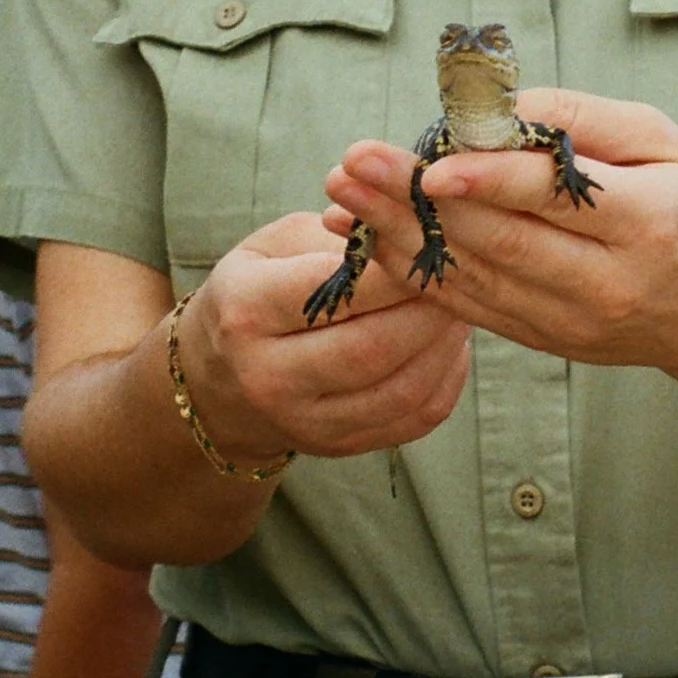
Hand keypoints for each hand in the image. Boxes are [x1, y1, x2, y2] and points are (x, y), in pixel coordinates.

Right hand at [178, 210, 471, 464]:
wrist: (220, 376)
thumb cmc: (258, 289)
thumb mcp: (276, 245)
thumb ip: (337, 235)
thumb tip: (408, 231)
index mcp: (246, 311)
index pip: (333, 292)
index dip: (393, 270)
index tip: (430, 244)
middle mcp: (268, 376)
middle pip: (372, 348)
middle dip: (427, 310)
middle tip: (458, 276)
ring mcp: (304, 422)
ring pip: (401, 390)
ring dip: (444, 345)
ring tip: (458, 306)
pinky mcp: (339, 446)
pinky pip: (414, 418)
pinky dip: (446, 378)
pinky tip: (449, 344)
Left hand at [325, 89, 677, 373]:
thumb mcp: (661, 140)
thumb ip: (582, 119)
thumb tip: (498, 107)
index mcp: (647, 223)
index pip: (554, 199)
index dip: (489, 180)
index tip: (431, 162)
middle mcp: (606, 283)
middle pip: (500, 242)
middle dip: (418, 202)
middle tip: (355, 163)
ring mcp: (570, 322)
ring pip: (473, 279)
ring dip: (400, 235)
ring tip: (344, 194)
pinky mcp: (542, 340)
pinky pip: (469, 307)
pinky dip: (414, 271)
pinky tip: (369, 236)